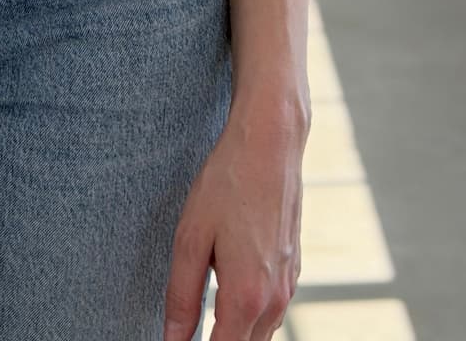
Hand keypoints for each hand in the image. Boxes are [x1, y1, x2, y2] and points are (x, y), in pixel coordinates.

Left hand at [162, 99, 305, 340]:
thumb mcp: (191, 237)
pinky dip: (252, 318)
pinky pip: (273, 311)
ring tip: (207, 320)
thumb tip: (172, 339)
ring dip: (237, 335)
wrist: (271, 144)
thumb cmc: (228, 183)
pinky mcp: (294, 269)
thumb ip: (181, 296)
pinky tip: (231, 299)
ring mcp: (289, 284)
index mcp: (246, 296)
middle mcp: (274, 299)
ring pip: (263, 334)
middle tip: (188, 333)